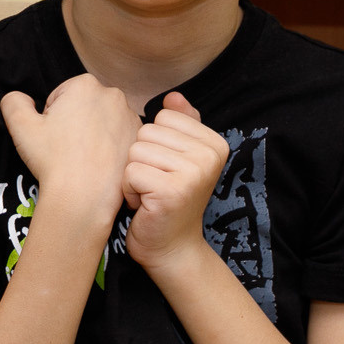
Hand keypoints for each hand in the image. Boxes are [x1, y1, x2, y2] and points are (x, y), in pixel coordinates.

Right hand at [0, 74, 139, 222]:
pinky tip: (98, 164)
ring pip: (102, 121)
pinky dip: (109, 147)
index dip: (51, 117)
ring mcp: (131, 117)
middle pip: (84, 105)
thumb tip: (18, 97)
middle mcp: (113, 95)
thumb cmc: (53, 160)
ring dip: (92, 134)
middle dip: (74, 122)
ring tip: (82, 158)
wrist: (84, 196)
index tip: (53, 137)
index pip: (61, 96)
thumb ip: (13, 102)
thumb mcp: (20, 126)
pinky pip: (118, 137)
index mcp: (85, 84)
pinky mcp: (138, 139)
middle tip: (66, 148)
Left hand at [123, 92, 230, 273]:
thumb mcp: (179, 159)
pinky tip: (145, 205)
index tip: (166, 169)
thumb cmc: (169, 199)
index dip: (154, 144)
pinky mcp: (171, 191)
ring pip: (135, 151)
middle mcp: (209, 156)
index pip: (162, 118)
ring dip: (133, 176)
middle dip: (141, 160)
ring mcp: (193, 173)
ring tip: (150, 194)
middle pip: (145, 132)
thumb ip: (180, 126)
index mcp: (214, 143)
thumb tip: (173, 96)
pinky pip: (129, 172)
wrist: (172, 247)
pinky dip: (130, 191)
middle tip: (156, 185)